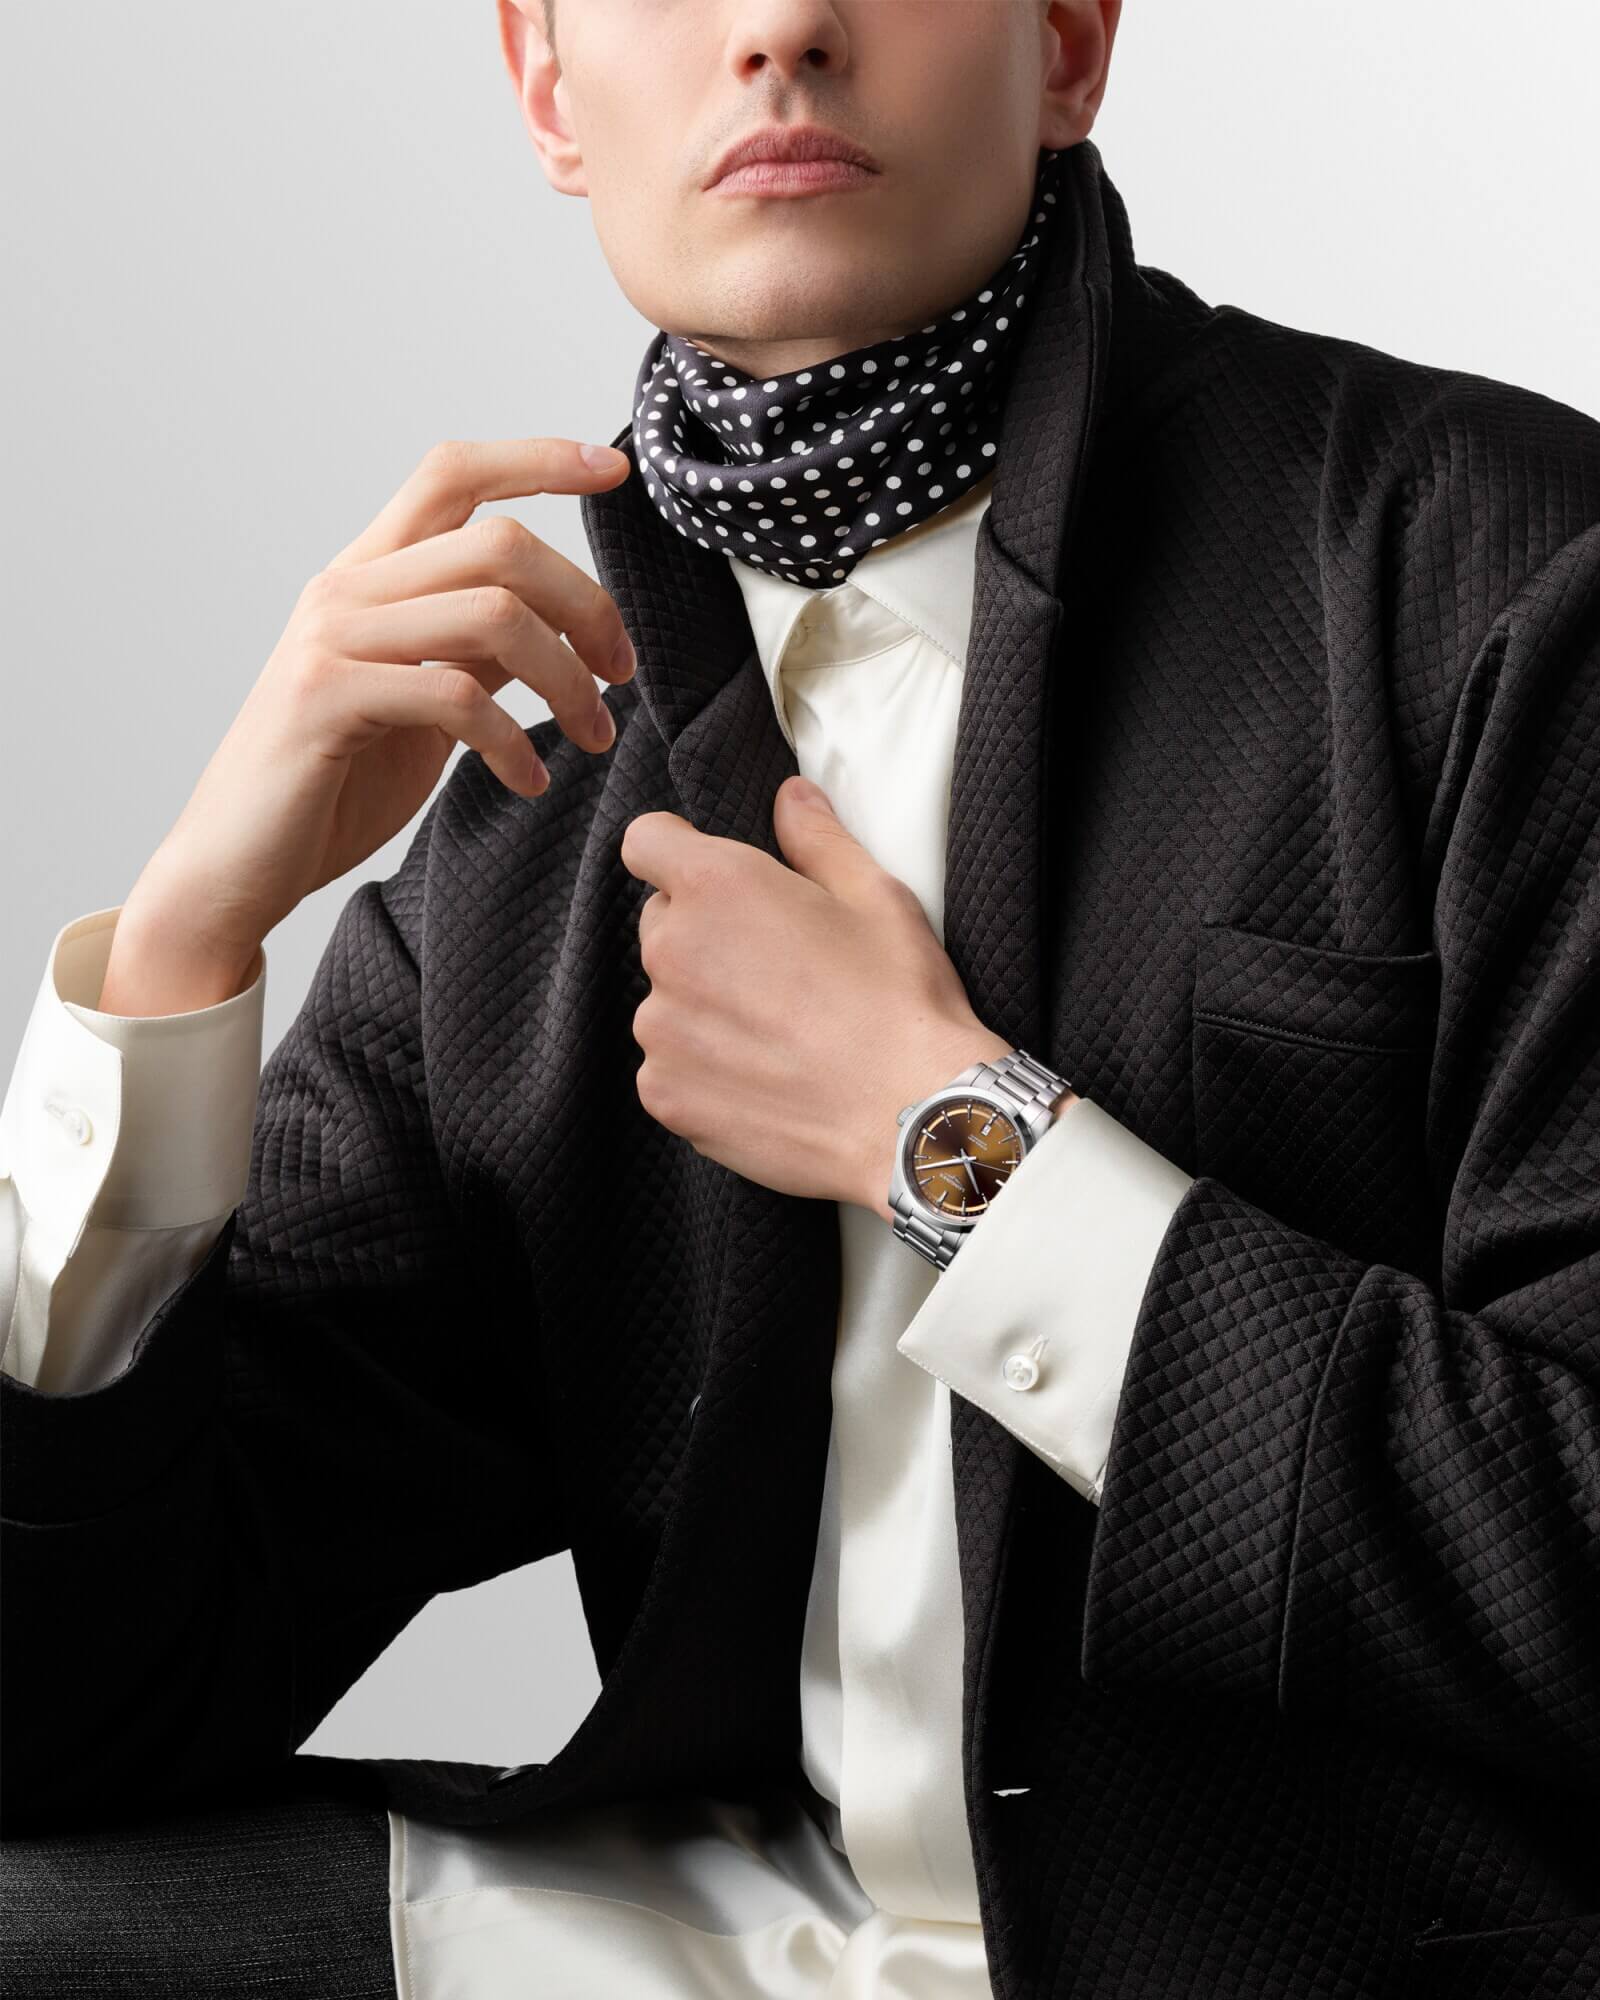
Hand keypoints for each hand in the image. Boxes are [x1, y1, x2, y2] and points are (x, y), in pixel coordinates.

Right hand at [108, 436, 637, 1004]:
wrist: (237, 864)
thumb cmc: (332, 785)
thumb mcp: (423, 704)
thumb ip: (476, 653)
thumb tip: (555, 625)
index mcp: (369, 577)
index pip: (453, 475)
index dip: (538, 459)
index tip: (613, 468)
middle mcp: (347, 590)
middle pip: (499, 542)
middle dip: (586, 604)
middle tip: (619, 672)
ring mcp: (332, 640)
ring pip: (493, 614)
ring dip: (567, 681)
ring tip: (592, 736)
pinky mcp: (327, 699)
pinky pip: (458, 697)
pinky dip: (515, 743)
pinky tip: (529, 782)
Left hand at [619, 774, 1018, 1215]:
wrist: (910, 1118)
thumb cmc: (900, 1002)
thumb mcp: (874, 897)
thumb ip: (817, 838)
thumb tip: (790, 796)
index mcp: (716, 886)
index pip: (646, 842)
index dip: (677, 853)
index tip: (712, 879)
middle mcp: (671, 951)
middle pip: (662, 925)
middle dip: (706, 936)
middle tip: (778, 968)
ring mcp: (661, 1029)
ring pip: (666, 1000)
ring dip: (704, 1007)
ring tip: (780, 1033)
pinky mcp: (666, 1093)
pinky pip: (669, 1066)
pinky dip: (705, 1069)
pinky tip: (768, 1078)